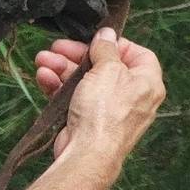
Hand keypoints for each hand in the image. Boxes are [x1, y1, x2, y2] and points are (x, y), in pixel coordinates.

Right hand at [35, 28, 163, 158]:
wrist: (87, 155)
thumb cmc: (105, 113)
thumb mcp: (108, 69)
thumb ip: (106, 48)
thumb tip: (107, 34)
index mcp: (147, 83)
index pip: (137, 54)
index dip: (116, 44)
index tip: (95, 39)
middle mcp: (131, 96)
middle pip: (104, 65)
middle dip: (77, 55)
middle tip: (57, 47)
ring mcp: (109, 110)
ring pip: (85, 81)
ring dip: (62, 68)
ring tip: (42, 60)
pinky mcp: (88, 121)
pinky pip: (74, 97)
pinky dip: (59, 86)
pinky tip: (43, 77)